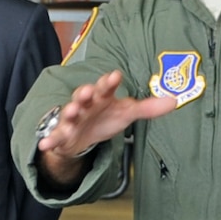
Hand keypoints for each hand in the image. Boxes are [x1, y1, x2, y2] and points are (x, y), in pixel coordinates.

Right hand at [34, 70, 175, 188]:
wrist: (81, 136)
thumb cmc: (104, 118)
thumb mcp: (126, 113)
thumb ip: (148, 108)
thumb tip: (175, 101)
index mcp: (101, 97)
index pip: (106, 86)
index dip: (109, 82)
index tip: (115, 76)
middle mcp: (85, 105)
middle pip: (83, 96)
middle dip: (85, 92)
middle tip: (89, 90)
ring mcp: (71, 120)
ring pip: (68, 113)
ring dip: (68, 111)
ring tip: (70, 111)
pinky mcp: (62, 135)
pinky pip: (55, 137)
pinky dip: (49, 140)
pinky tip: (45, 144)